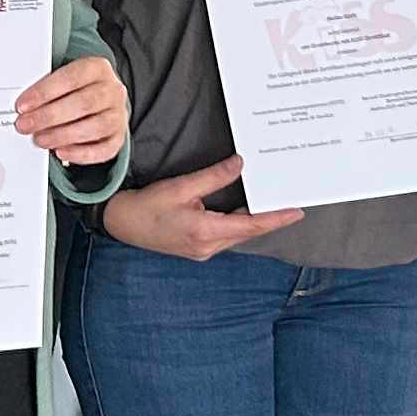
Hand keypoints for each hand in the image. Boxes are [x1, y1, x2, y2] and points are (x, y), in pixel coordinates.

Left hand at [18, 56, 128, 165]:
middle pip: (83, 104)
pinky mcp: (118, 137)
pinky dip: (80, 153)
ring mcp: (118, 115)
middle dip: (48, 116)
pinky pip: (103, 150)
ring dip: (61, 135)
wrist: (102, 101)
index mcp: (98, 68)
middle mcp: (113, 90)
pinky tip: (60, 152)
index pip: (71, 78)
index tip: (23, 105)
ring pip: (93, 127)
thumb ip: (48, 89)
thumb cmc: (77, 90)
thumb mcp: (65, 79)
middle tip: (25, 125)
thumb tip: (25, 107)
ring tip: (39, 139)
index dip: (44, 92)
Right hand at [96, 154, 302, 259]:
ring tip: (271, 206)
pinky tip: (244, 214)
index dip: (276, 219)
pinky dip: (238, 225)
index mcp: (205, 232)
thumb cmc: (146, 205)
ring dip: (253, 222)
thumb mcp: (181, 186)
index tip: (296, 212)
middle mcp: (207, 246)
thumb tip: (240, 165)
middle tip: (289, 203)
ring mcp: (202, 251)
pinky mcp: (197, 249)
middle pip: (247, 232)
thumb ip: (214, 177)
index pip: (251, 226)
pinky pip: (225, 237)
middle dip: (268, 219)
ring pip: (237, 236)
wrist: (120, 223)